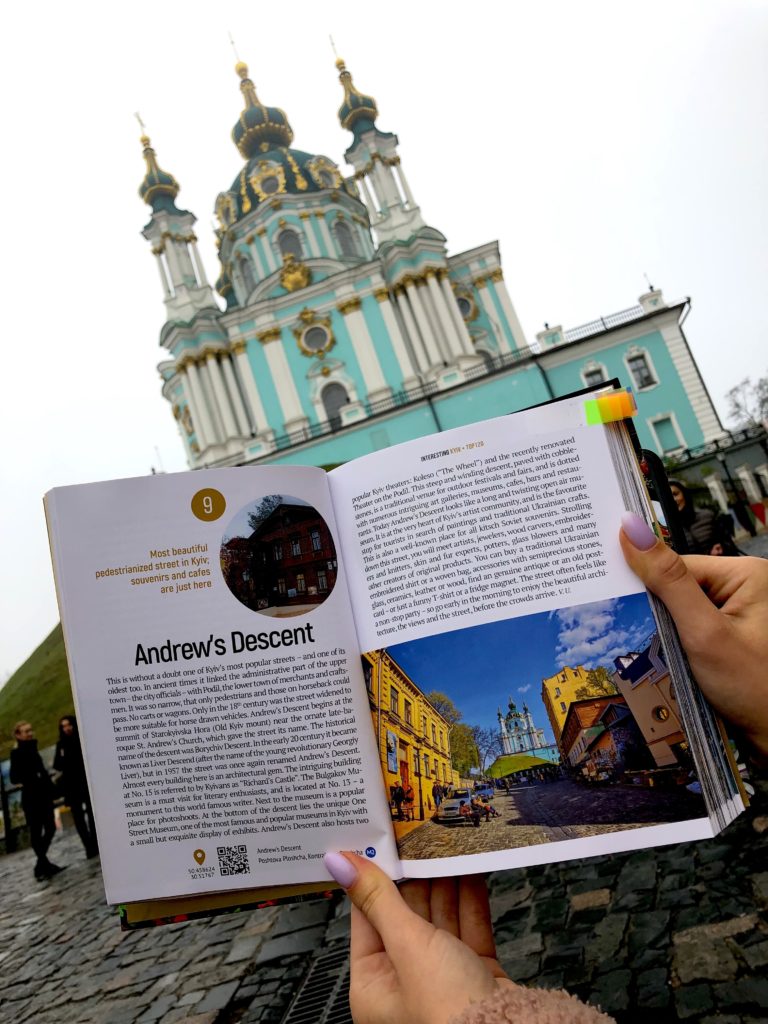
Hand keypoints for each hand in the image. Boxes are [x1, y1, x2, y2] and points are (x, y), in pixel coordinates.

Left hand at [324, 852, 512, 1023]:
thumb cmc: (448, 1010)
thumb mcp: (406, 945)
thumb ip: (378, 899)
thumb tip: (339, 863)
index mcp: (373, 985)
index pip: (367, 918)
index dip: (372, 878)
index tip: (377, 842)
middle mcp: (405, 983)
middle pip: (405, 915)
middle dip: (415, 876)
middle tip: (416, 836)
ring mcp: (443, 977)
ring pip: (439, 918)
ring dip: (444, 882)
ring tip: (445, 843)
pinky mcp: (475, 973)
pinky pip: (468, 927)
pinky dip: (470, 898)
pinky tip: (470, 868)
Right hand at [620, 513, 767, 759]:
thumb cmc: (755, 690)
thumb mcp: (703, 634)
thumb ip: (666, 581)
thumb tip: (630, 527)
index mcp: (746, 573)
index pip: (676, 565)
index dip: (645, 588)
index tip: (612, 607)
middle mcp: (747, 586)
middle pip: (678, 586)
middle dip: (658, 615)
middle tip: (639, 639)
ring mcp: (743, 612)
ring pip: (684, 609)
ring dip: (667, 633)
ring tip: (660, 656)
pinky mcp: (736, 635)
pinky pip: (695, 628)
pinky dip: (680, 645)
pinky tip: (673, 662)